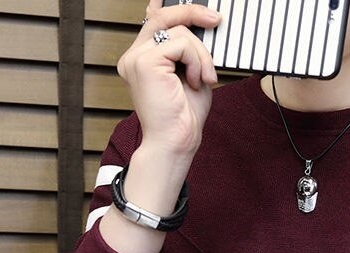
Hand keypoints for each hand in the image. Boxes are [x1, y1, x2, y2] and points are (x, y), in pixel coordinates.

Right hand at [118, 1, 221, 160]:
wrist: (176, 142)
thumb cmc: (184, 117)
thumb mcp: (192, 74)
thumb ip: (190, 50)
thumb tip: (197, 23)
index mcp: (142, 59)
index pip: (155, 20)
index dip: (175, 9)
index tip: (202, 12)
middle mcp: (134, 56)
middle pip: (163, 16)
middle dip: (192, 13)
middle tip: (215, 20)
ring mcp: (136, 58)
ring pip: (178, 31)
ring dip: (201, 54)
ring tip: (203, 79)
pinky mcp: (145, 62)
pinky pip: (181, 43)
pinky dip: (197, 61)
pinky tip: (195, 81)